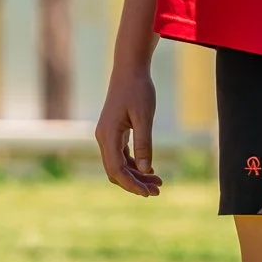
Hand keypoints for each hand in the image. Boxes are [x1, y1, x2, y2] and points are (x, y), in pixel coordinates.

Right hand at [95, 63, 164, 196]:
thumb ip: (144, 143)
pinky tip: (150, 170)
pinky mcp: (115, 132)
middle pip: (116, 171)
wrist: (130, 69)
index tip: (149, 193)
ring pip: (119, 165)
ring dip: (136, 176)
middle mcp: (104, 138)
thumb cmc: (138, 89)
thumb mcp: (144, 116)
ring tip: (158, 183)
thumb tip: (146, 170)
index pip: (116, 170)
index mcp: (107, 135)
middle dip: (135, 183)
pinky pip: (122, 156)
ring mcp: (108, 136)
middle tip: (158, 191)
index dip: (131, 184)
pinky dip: (134, 165)